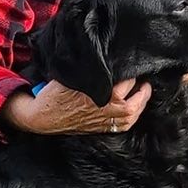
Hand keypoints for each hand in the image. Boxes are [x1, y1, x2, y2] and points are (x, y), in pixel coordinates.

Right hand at [1, 78, 150, 134]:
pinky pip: (124, 125)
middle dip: (142, 88)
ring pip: (132, 113)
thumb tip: (106, 57)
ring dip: (141, 102)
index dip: (130, 71)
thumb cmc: (55, 95)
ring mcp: (105, 121)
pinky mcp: (101, 129)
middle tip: (144, 79)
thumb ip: (92, 69)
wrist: (43, 117)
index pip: (126, 80)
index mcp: (102, 93)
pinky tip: (135, 110)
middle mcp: (107, 108)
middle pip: (135, 97)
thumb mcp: (73, 75)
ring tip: (143, 92)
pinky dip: (132, 117)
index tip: (132, 64)